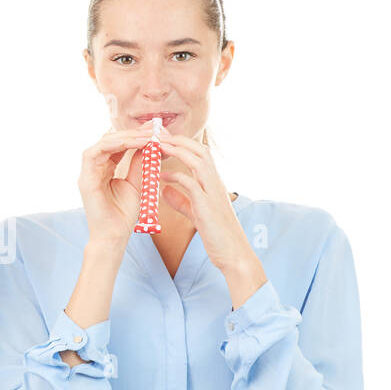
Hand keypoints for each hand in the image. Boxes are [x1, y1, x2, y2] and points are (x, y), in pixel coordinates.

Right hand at [77, 124, 158, 246]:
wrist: (114, 236)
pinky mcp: (85, 179)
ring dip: (126, 137)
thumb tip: (148, 144)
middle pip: (111, 139)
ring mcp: (87, 172)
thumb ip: (139, 163)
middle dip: (134, 132)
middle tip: (154, 129)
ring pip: (103, 143)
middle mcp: (94, 168)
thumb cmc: (123, 214)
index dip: (136, 136)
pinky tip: (135, 144)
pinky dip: (115, 145)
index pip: (119, 144)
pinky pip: (96, 153)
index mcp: (104, 168)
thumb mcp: (137, 183)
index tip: (156, 131)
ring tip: (147, 137)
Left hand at [152, 132, 256, 274]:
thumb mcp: (196, 213)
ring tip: (157, 146)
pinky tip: (160, 177)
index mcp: (213, 183)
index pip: (199, 153)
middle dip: (178, 139)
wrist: (233, 254)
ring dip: (177, 151)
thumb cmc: (216, 234)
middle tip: (157, 135)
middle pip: (199, 150)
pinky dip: (175, 177)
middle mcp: (216, 183)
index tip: (162, 139)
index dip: (181, 143)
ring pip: (198, 160)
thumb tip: (164, 190)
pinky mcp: (208, 207)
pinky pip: (191, 184)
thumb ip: (181, 200)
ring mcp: (213, 193)